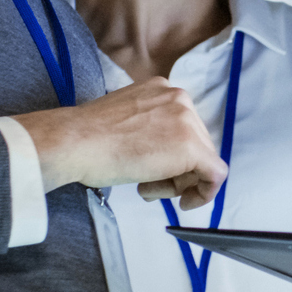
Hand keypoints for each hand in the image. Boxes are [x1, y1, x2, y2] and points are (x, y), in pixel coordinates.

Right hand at [12, 77, 225, 207]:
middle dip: (177, 171)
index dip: (172, 157)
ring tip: (147, 188)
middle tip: (149, 185)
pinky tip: (184, 202)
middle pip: (196, 144)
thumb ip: (150, 129)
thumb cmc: (87, 138)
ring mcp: (188, 120)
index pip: (183, 128)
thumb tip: (163, 152)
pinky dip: (204, 193)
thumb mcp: (126, 121)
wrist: (75, 142)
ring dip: (179, 182)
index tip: (155, 171)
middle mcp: (180, 98)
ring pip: (203, 161)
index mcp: (162, 89)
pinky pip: (215, 174)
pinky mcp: (192, 147)